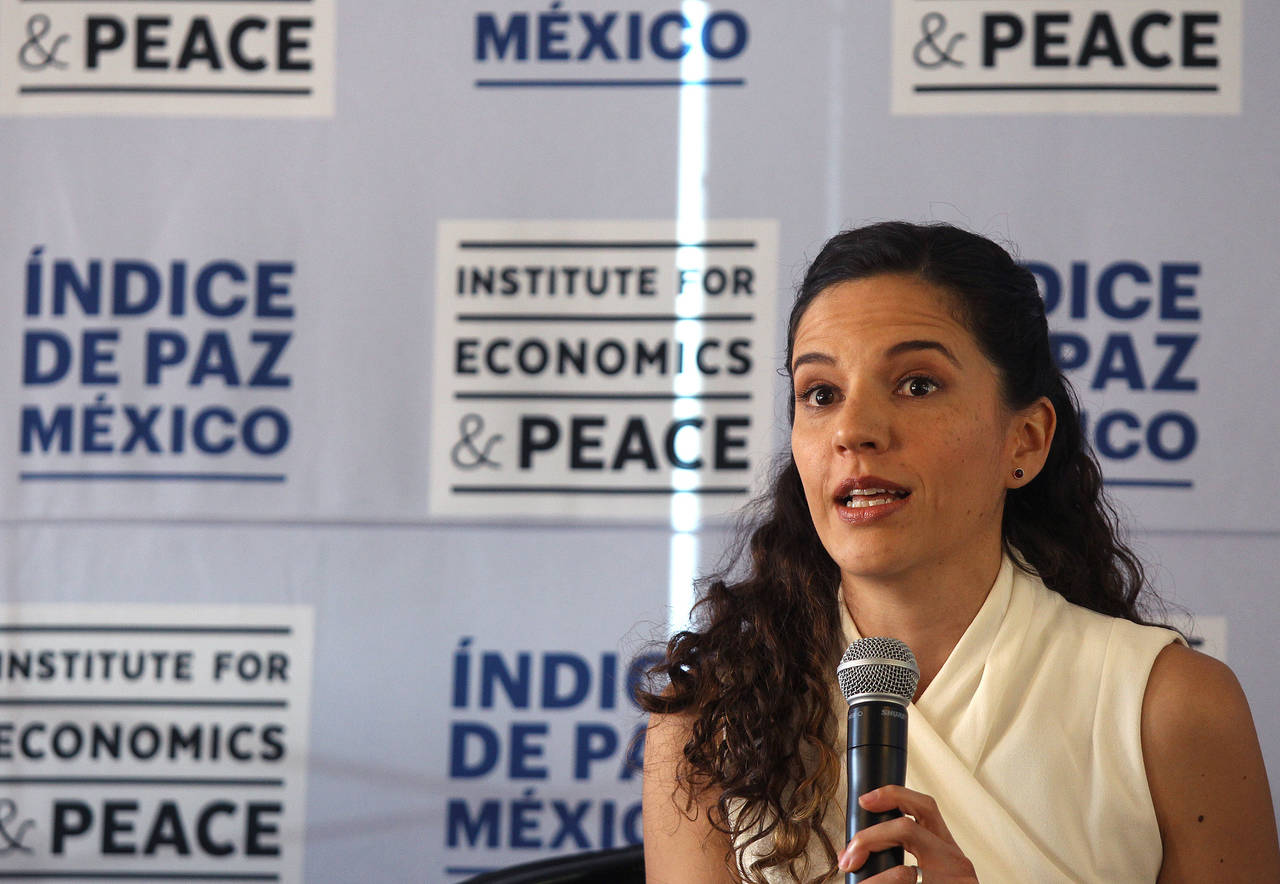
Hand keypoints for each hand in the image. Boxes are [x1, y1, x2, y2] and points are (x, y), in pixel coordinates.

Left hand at [837, 786, 977, 882]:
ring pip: (902, 873)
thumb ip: (911, 855)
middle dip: (869, 838)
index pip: (925, 807)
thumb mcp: (935, 871)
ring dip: (871, 882)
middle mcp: (955, 863)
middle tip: (848, 858)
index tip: (865, 800)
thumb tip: (856, 852)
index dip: (893, 795)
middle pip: (906, 830)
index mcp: (948, 849)